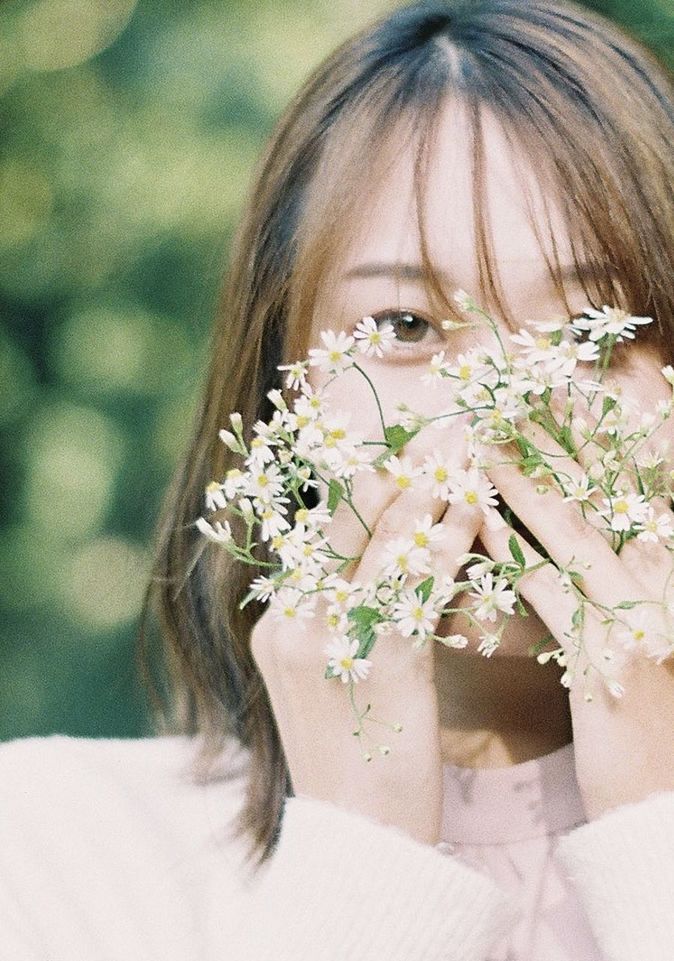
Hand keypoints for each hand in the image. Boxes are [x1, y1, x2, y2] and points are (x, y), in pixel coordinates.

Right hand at [250, 435, 481, 844]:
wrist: (359, 840)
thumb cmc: (355, 757)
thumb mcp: (329, 679)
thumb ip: (339, 617)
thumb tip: (381, 559)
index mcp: (275, 624)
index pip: (310, 534)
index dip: (349, 483)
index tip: (385, 444)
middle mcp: (289, 625)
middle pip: (336, 525)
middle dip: (384, 472)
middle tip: (426, 428)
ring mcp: (326, 644)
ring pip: (375, 548)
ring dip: (423, 493)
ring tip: (457, 450)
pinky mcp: (375, 668)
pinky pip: (412, 590)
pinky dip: (444, 544)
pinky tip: (470, 512)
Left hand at [478, 422, 673, 819]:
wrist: (667, 806)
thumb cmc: (649, 723)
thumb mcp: (647, 635)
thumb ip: (622, 578)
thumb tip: (577, 525)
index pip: (644, 490)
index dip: (607, 438)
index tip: (566, 394)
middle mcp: (671, 587)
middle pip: (611, 497)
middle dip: (561, 441)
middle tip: (513, 397)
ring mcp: (645, 623)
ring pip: (578, 534)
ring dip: (528, 482)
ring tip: (485, 440)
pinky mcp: (609, 663)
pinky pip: (552, 593)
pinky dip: (513, 552)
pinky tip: (476, 521)